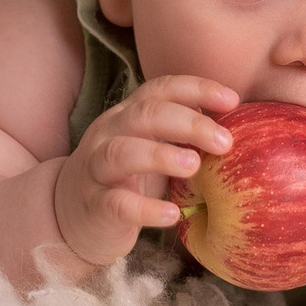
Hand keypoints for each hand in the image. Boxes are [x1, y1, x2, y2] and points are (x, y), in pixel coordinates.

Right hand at [52, 74, 239, 268]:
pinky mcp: (94, 205)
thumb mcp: (151, 148)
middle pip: (145, 115)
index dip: (196, 88)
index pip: (160, 89)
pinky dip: (145, 208)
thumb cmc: (126, 179)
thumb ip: (181, 134)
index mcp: (128, 115)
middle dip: (189, 123)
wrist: (69, 217)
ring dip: (161, 155)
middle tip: (225, 143)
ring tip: (194, 166)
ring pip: (122, 152)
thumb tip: (236, 123)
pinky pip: (117, 203)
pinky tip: (172, 215)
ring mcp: (96, 169)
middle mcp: (109, 133)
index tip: (233, 100)